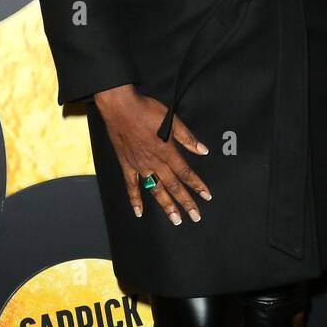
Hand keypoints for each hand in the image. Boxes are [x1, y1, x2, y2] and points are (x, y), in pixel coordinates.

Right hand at [93, 84, 211, 224]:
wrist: (120, 107)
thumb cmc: (146, 110)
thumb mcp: (172, 119)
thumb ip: (187, 138)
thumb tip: (203, 150)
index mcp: (167, 151)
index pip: (186, 173)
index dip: (197, 185)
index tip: (206, 196)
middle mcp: (154, 162)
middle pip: (173, 186)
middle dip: (186, 202)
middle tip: (195, 217)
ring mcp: (139, 165)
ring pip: (155, 190)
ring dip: (166, 205)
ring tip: (175, 219)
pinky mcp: (126, 165)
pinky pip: (131, 186)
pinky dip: (135, 200)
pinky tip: (139, 212)